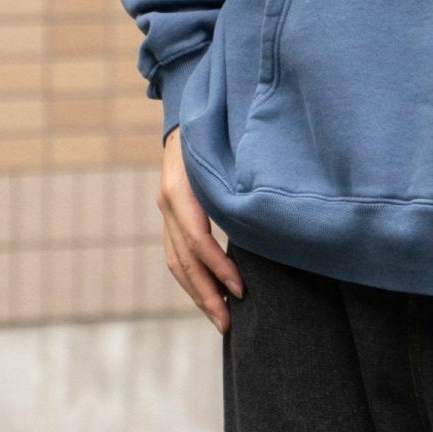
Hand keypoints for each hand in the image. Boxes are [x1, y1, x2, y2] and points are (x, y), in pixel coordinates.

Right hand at [157, 125, 244, 331]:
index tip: (242, 289)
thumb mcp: (227, 146)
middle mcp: (168, 202)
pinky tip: (211, 294)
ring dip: (198, 294)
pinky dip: (193, 278)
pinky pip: (177, 255)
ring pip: (176, 263)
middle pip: (183, 260)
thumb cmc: (218, 126)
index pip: (197, 239)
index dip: (219, 267)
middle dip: (206, 294)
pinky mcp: (170, 215)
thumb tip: (267, 210)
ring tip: (221, 319)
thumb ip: (238, 177)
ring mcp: (165, 210)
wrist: (189, 108)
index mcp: (180, 188)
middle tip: (229, 323)